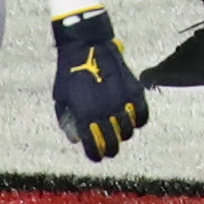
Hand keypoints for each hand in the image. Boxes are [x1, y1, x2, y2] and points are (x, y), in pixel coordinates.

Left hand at [52, 8, 150, 159]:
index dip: (95, 156)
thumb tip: (77, 139)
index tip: (97, 157)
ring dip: (124, 135)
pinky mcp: (134, 89)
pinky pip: (142, 113)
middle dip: (111, 150)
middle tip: (111, 150)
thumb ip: (68, 122)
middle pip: (113, 143)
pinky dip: (140, 120)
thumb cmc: (69, 73)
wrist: (86, 46)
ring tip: (121, 133)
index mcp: (83, 116)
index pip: (93, 147)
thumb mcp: (61, 100)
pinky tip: (135, 121)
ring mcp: (121, 100)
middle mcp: (104, 111)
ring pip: (128, 131)